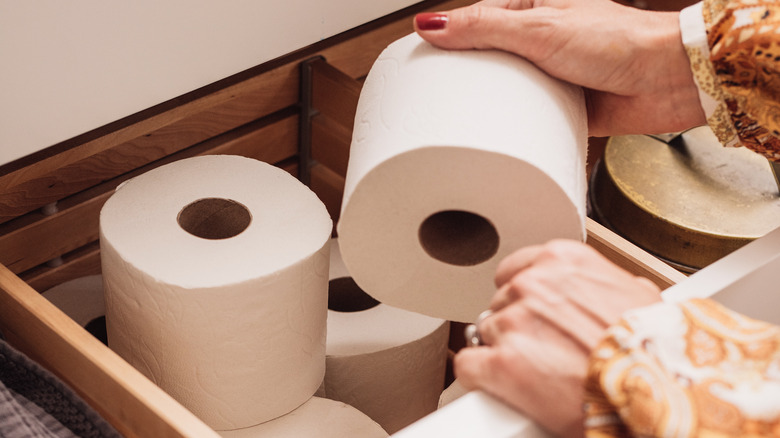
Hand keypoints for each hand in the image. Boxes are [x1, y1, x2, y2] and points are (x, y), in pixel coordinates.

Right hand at [414, 0, 705, 136]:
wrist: (667, 81)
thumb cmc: (619, 42)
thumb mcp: (538, 28)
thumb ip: (483, 27)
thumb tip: (431, 24)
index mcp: (532, 10)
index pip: (474, 22)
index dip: (445, 38)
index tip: (417, 56)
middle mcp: (539, 42)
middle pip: (486, 59)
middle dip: (463, 76)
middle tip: (432, 94)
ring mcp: (551, 75)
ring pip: (506, 90)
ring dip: (489, 104)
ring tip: (459, 119)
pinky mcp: (564, 107)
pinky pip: (529, 118)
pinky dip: (515, 126)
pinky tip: (499, 134)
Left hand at [454, 240, 661, 436]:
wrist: (658, 393)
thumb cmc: (653, 350)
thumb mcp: (640, 298)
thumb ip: (608, 286)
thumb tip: (613, 292)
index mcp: (563, 261)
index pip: (515, 270)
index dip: (521, 297)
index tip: (529, 313)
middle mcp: (532, 286)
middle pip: (501, 304)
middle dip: (517, 327)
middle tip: (543, 350)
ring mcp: (514, 323)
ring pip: (485, 333)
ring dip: (503, 352)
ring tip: (536, 372)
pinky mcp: (500, 363)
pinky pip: (468, 365)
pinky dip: (480, 378)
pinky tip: (502, 386)